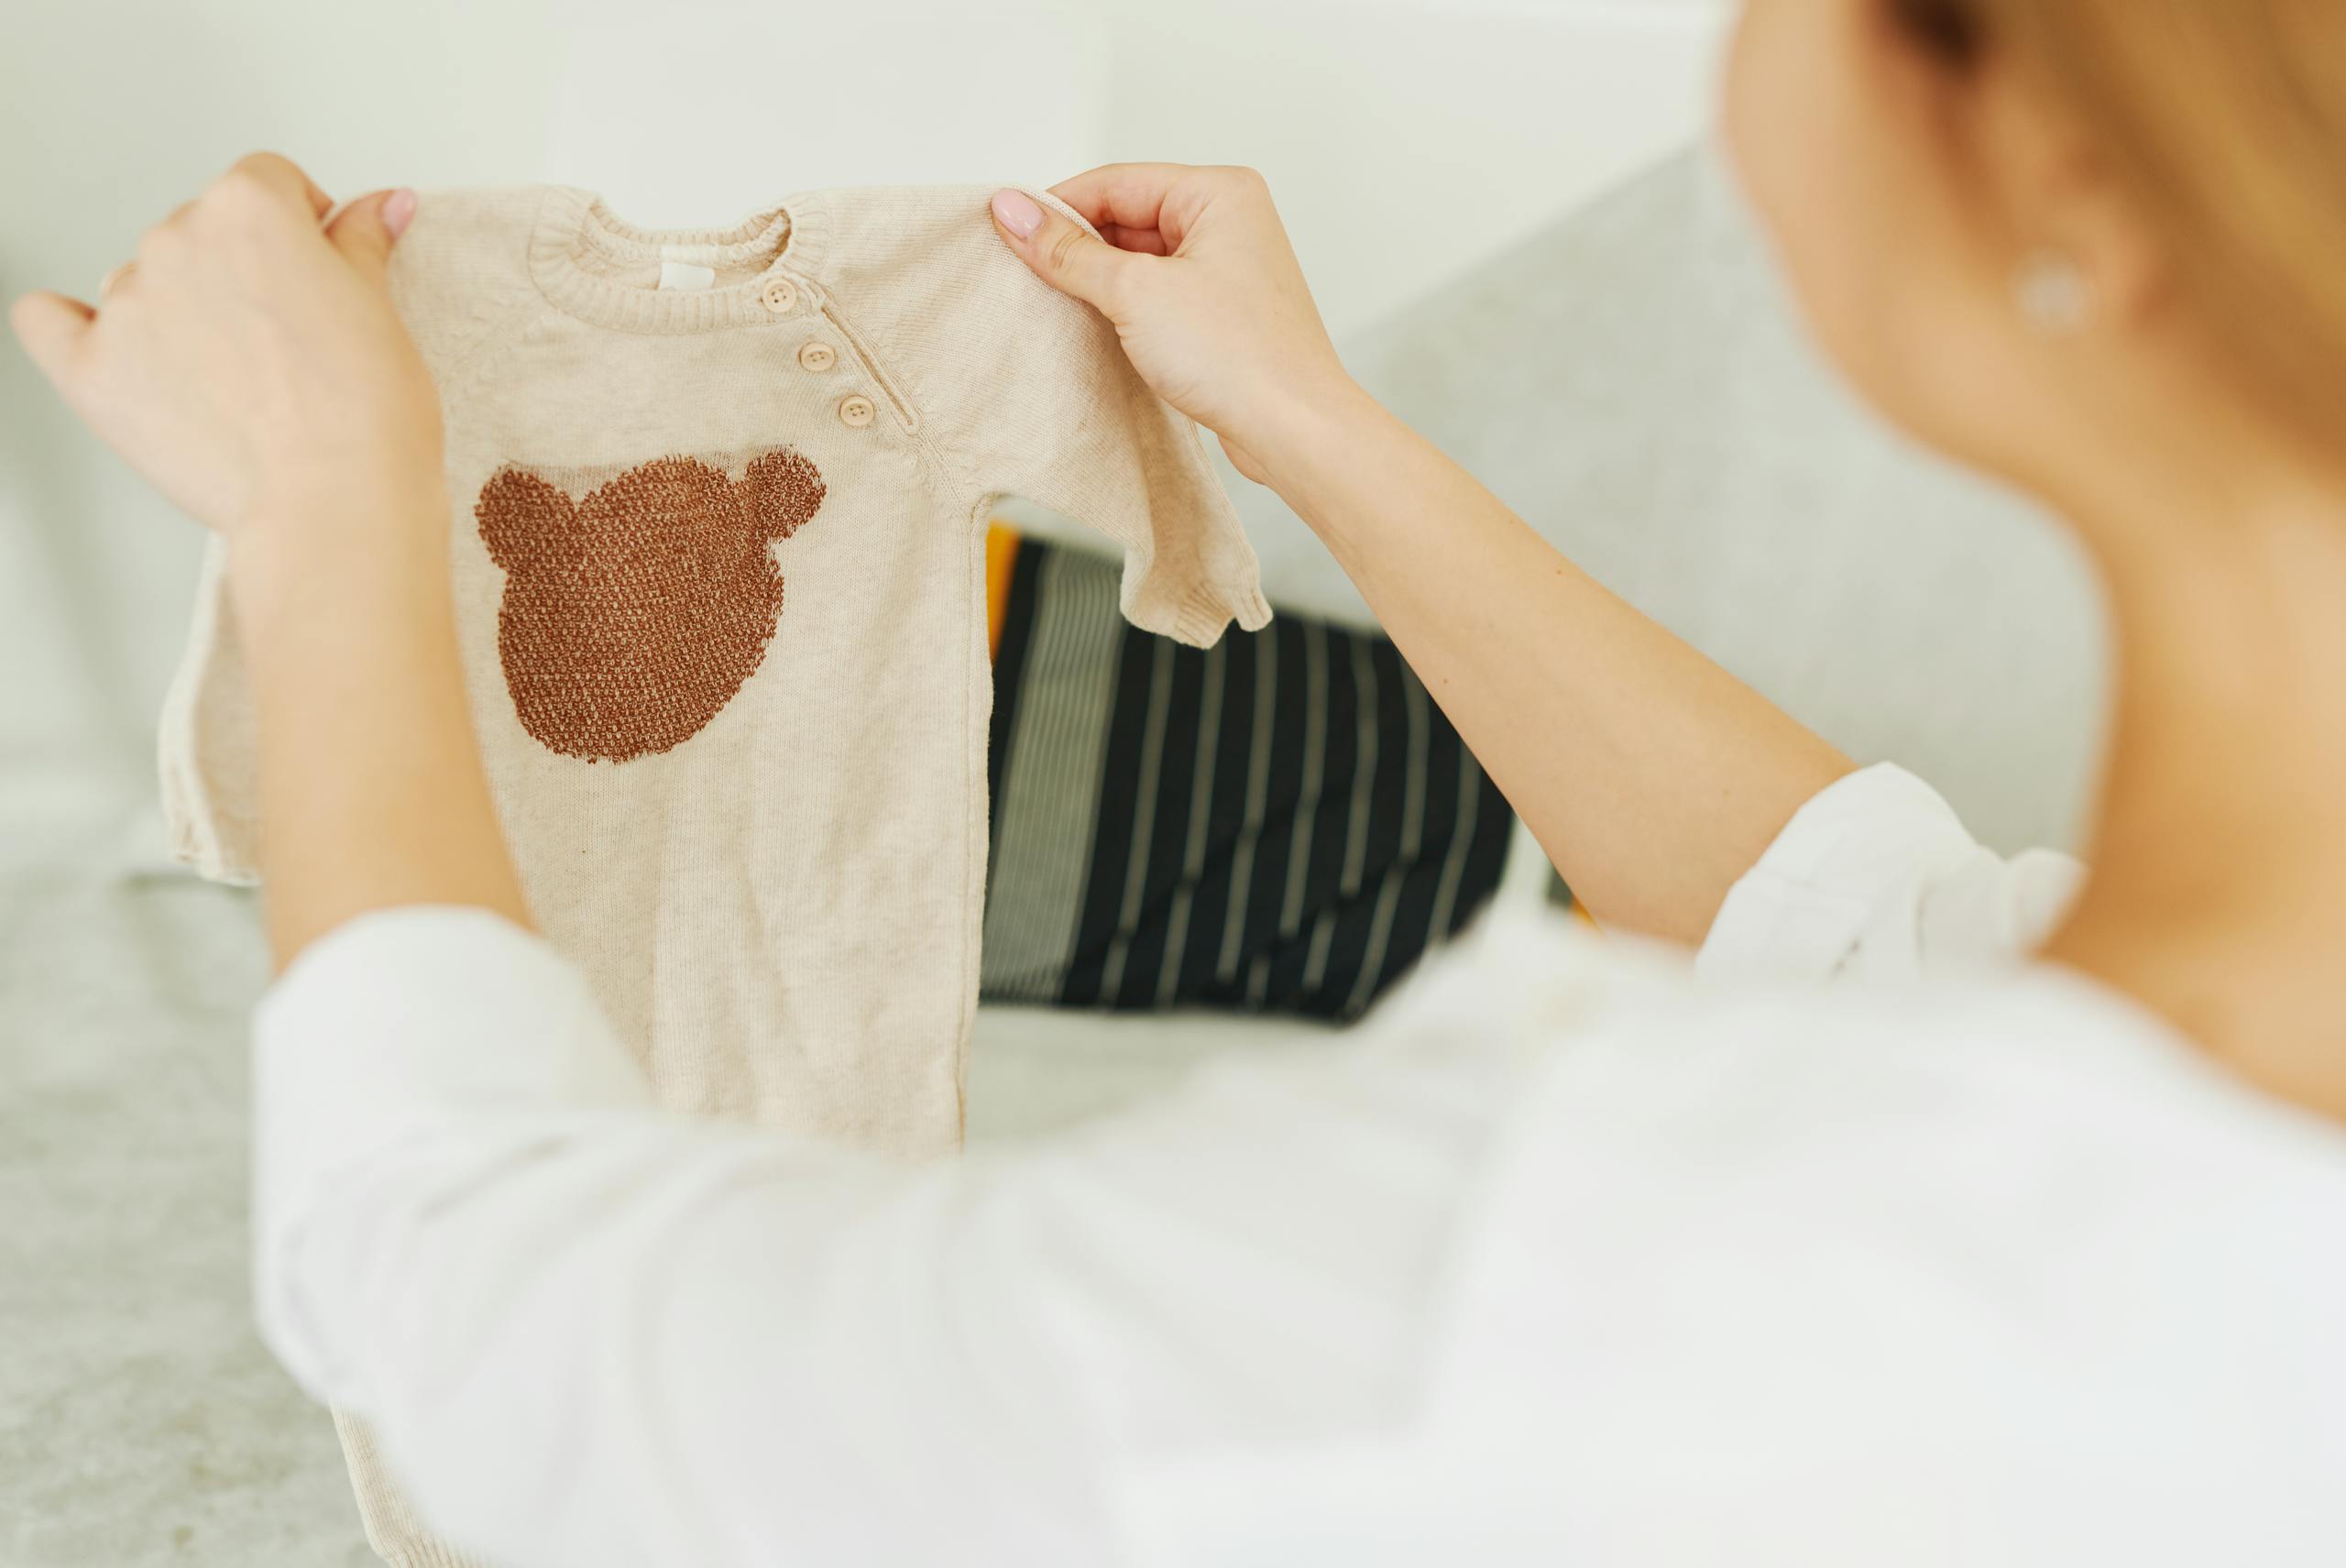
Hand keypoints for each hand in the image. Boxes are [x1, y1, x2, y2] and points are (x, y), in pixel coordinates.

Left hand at [10, 153, 440, 559]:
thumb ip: (361, 244)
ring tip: (236, 380)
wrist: (333, 503)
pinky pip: (48, 323)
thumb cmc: (367, 418)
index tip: (321, 269)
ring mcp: (126, 303)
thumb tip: (377, 209)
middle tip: (288, 340)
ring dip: (180, 308)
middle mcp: (177, 239)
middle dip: (241, 271)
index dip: (303, 226)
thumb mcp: (383, 311)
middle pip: (203, 229)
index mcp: (250, 208)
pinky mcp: (92, 369)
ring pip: (144, 280)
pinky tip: (109, 344)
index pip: (268, 182)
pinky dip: (72, 326)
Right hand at [991, 164, 1357, 485]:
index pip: (1116, 181)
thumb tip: (1013, 211)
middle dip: (1076, 246)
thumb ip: (1068, 251)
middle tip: (1022, 272)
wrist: (1294, 430)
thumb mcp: (1135, 293)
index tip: (1006, 228)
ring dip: (1097, 281)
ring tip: (1053, 304)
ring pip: (1140, 260)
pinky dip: (1122, 309)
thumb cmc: (1240, 357)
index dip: (1057, 205)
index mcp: (1220, 193)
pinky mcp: (1221, 315)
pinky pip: (1157, 296)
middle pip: (1126, 217)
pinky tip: (1093, 329)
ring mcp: (1228, 271)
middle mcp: (1230, 223)